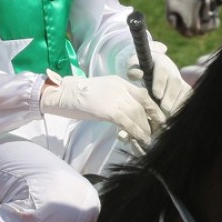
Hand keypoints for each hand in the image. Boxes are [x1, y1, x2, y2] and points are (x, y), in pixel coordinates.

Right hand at [40, 72, 163, 143]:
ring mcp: (114, 98)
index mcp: (119, 82)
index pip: (143, 94)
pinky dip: (136, 131)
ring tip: (148, 138)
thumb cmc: (79, 96)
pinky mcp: (108, 110)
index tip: (158, 118)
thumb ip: (116, 100)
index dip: (153, 107)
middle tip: (156, 131)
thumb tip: (127, 115)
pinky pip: (127, 122)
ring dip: (145, 128)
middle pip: (143, 105)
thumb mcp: (102, 93)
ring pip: (137, 114)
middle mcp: (120, 88)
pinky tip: (141, 138)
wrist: (62, 94)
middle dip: (152, 119)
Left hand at [126, 48, 192, 115]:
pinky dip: (182, 106)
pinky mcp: (185, 88)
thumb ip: (133, 70)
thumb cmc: (141, 68)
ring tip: (170, 115)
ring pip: (184, 90)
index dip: (160, 83)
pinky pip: (187, 97)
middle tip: (165, 108)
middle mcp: (173, 70)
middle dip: (171, 96)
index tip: (156, 95)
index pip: (162, 71)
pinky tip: (175, 116)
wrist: (154, 67)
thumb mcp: (134, 65)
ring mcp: (180, 79)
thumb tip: (137, 75)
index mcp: (160, 63)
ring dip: (178, 103)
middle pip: (175, 82)